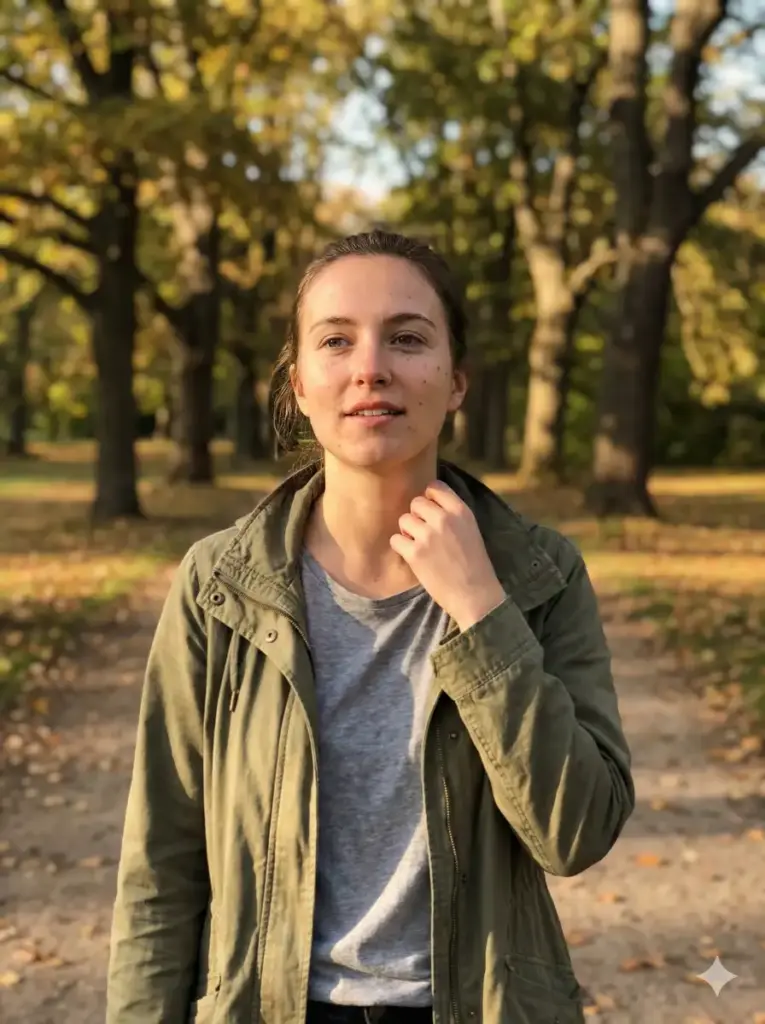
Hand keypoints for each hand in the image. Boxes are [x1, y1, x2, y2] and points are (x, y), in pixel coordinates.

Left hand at [390, 480, 505, 631]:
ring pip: (403, 519)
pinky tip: (413, 556)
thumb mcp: (471, 529)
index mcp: (461, 511)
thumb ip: (452, 514)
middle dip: (417, 516)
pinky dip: (401, 548)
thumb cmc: (474, 564)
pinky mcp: (415, 553)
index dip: (429, 498)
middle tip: (424, 533)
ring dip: (408, 532)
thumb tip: (429, 501)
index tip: (430, 512)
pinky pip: (395, 539)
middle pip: (416, 502)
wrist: (474, 594)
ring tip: (420, 546)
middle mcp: (444, 519)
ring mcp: (428, 535)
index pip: (435, 487)